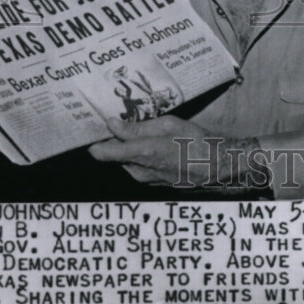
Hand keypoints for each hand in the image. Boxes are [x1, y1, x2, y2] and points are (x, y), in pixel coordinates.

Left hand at [88, 115, 223, 187]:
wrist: (215, 165)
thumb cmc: (194, 140)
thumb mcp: (168, 124)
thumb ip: (138, 127)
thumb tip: (112, 125)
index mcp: (142, 152)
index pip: (103, 153)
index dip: (93, 141)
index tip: (88, 129)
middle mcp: (139, 170)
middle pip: (113, 155)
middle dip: (114, 140)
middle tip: (119, 121)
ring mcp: (145, 179)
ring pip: (125, 160)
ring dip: (128, 147)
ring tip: (143, 130)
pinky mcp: (152, 182)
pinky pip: (137, 166)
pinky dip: (139, 155)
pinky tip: (154, 144)